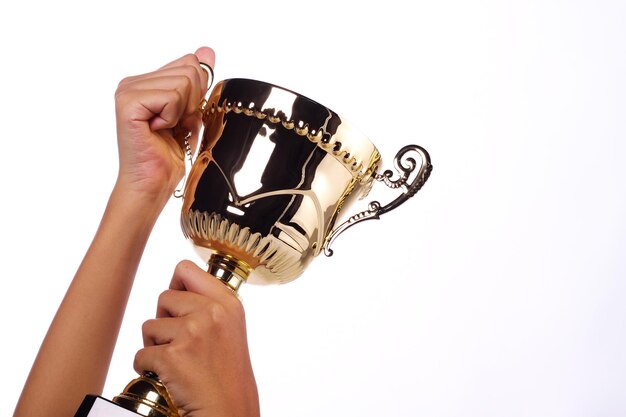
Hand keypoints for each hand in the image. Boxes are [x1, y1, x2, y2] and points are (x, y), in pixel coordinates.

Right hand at [114, 47, 214, 204]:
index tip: (182, 118)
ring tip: (166, 129)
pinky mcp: (128, 102)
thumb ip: (197, 80)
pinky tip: (158, 130)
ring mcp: (127, 89)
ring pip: (183, 82)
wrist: (154, 182)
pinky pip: (171, 96)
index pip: (189, 63)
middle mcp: (132, 81)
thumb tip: (207, 51)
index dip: (197, 93)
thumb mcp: (191, 111)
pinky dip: (173, 117)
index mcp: (146, 81)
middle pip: (189, 70)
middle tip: (174, 126)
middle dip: (192, 103)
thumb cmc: (171, 153)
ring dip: (183, 112)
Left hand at [134, 261, 259, 416]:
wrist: (229, 409)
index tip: (180, 304)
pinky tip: (169, 376)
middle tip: (182, 342)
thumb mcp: (230, 328)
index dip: (177, 285)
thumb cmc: (227, 375)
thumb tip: (177, 285)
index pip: (186, 269)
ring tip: (178, 361)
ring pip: (149, 326)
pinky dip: (148, 368)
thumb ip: (209, 304)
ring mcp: (192, 333)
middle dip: (165, 319)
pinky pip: (141, 354)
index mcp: (227, 303)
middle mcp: (212, 313)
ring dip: (156, 345)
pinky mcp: (172, 356)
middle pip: (164, 297)